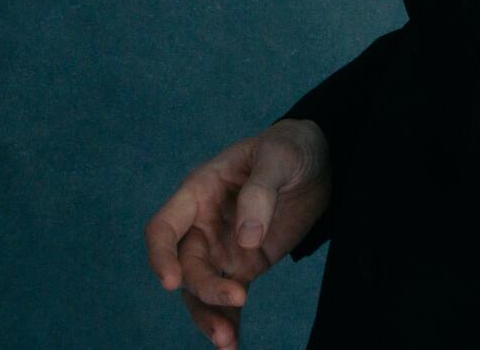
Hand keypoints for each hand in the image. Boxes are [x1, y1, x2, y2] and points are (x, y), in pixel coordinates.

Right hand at [144, 118, 331, 348]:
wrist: (319, 160)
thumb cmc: (289, 148)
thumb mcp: (278, 157)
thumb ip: (259, 193)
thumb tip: (246, 238)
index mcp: (199, 193)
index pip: (163, 228)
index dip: (161, 255)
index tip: (172, 282)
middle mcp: (203, 225)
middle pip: (187, 266)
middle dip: (204, 288)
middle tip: (237, 298)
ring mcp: (223, 248)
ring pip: (201, 290)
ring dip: (210, 316)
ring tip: (228, 341)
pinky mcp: (246, 265)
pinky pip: (230, 298)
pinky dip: (230, 321)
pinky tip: (234, 345)